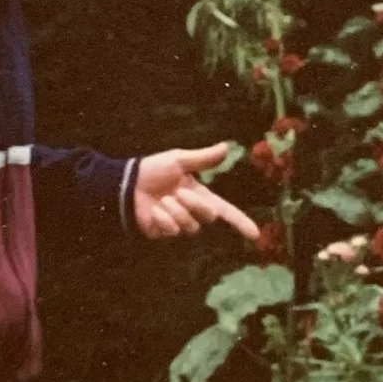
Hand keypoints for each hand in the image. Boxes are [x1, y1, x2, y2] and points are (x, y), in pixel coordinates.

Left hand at [132, 144, 260, 242]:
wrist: (128, 184)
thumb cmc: (153, 169)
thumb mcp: (179, 160)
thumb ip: (203, 158)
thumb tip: (226, 147)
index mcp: (200, 195)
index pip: (225, 211)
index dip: (240, 222)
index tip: (255, 234)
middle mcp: (192, 212)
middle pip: (208, 216)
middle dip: (195, 205)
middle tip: (178, 193)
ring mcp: (178, 224)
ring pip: (190, 226)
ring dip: (176, 211)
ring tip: (162, 201)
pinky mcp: (164, 232)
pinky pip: (172, 230)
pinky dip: (163, 218)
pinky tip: (153, 210)